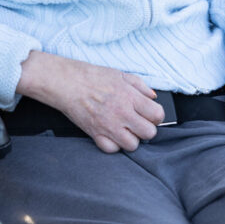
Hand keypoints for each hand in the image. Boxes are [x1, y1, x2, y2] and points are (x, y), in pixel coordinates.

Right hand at [17, 52, 163, 152]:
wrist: (67, 83)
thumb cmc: (91, 77)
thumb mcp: (120, 74)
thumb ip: (140, 85)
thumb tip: (153, 97)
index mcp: (130, 96)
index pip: (157, 115)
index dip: (156, 116)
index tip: (150, 115)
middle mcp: (122, 113)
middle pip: (149, 133)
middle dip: (146, 129)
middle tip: (137, 123)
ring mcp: (109, 126)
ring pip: (133, 145)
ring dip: (130, 139)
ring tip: (124, 130)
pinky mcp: (96, 134)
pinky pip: (112, 149)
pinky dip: (113, 145)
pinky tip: (111, 134)